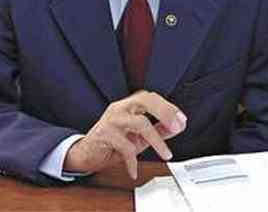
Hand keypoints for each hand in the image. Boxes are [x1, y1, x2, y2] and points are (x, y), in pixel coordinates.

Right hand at [64, 90, 186, 178]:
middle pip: (146, 100)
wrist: (86, 154)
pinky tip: (134, 170)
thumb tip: (179, 126)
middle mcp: (120, 108)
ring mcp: (112, 119)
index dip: (168, 107)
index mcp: (129, 105)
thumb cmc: (112, 143)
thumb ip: (159, 130)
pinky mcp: (104, 134)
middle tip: (178, 126)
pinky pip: (125, 147)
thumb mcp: (139, 137)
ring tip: (165, 154)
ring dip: (157, 141)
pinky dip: (133, 161)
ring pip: (140, 123)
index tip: (182, 120)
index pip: (151, 98)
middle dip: (165, 112)